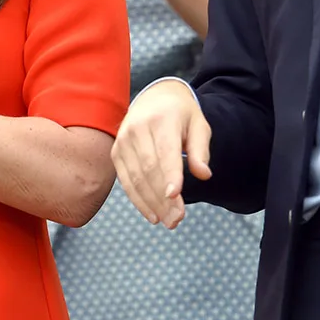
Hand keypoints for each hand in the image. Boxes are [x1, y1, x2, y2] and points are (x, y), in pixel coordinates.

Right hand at [111, 79, 210, 227]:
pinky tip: (153, 214)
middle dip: (163, 198)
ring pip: (136, 178)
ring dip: (152, 204)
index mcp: (162, 118)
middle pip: (149, 169)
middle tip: (177, 219)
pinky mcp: (116, 152)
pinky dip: (138, 200)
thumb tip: (204, 174)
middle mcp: (137, 128)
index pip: (165, 151)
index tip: (175, 197)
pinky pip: (125, 181)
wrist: (153, 98)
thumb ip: (201, 149)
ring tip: (169, 221)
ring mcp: (123, 140)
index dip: (170, 174)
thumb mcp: (198, 125)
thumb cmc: (181, 115)